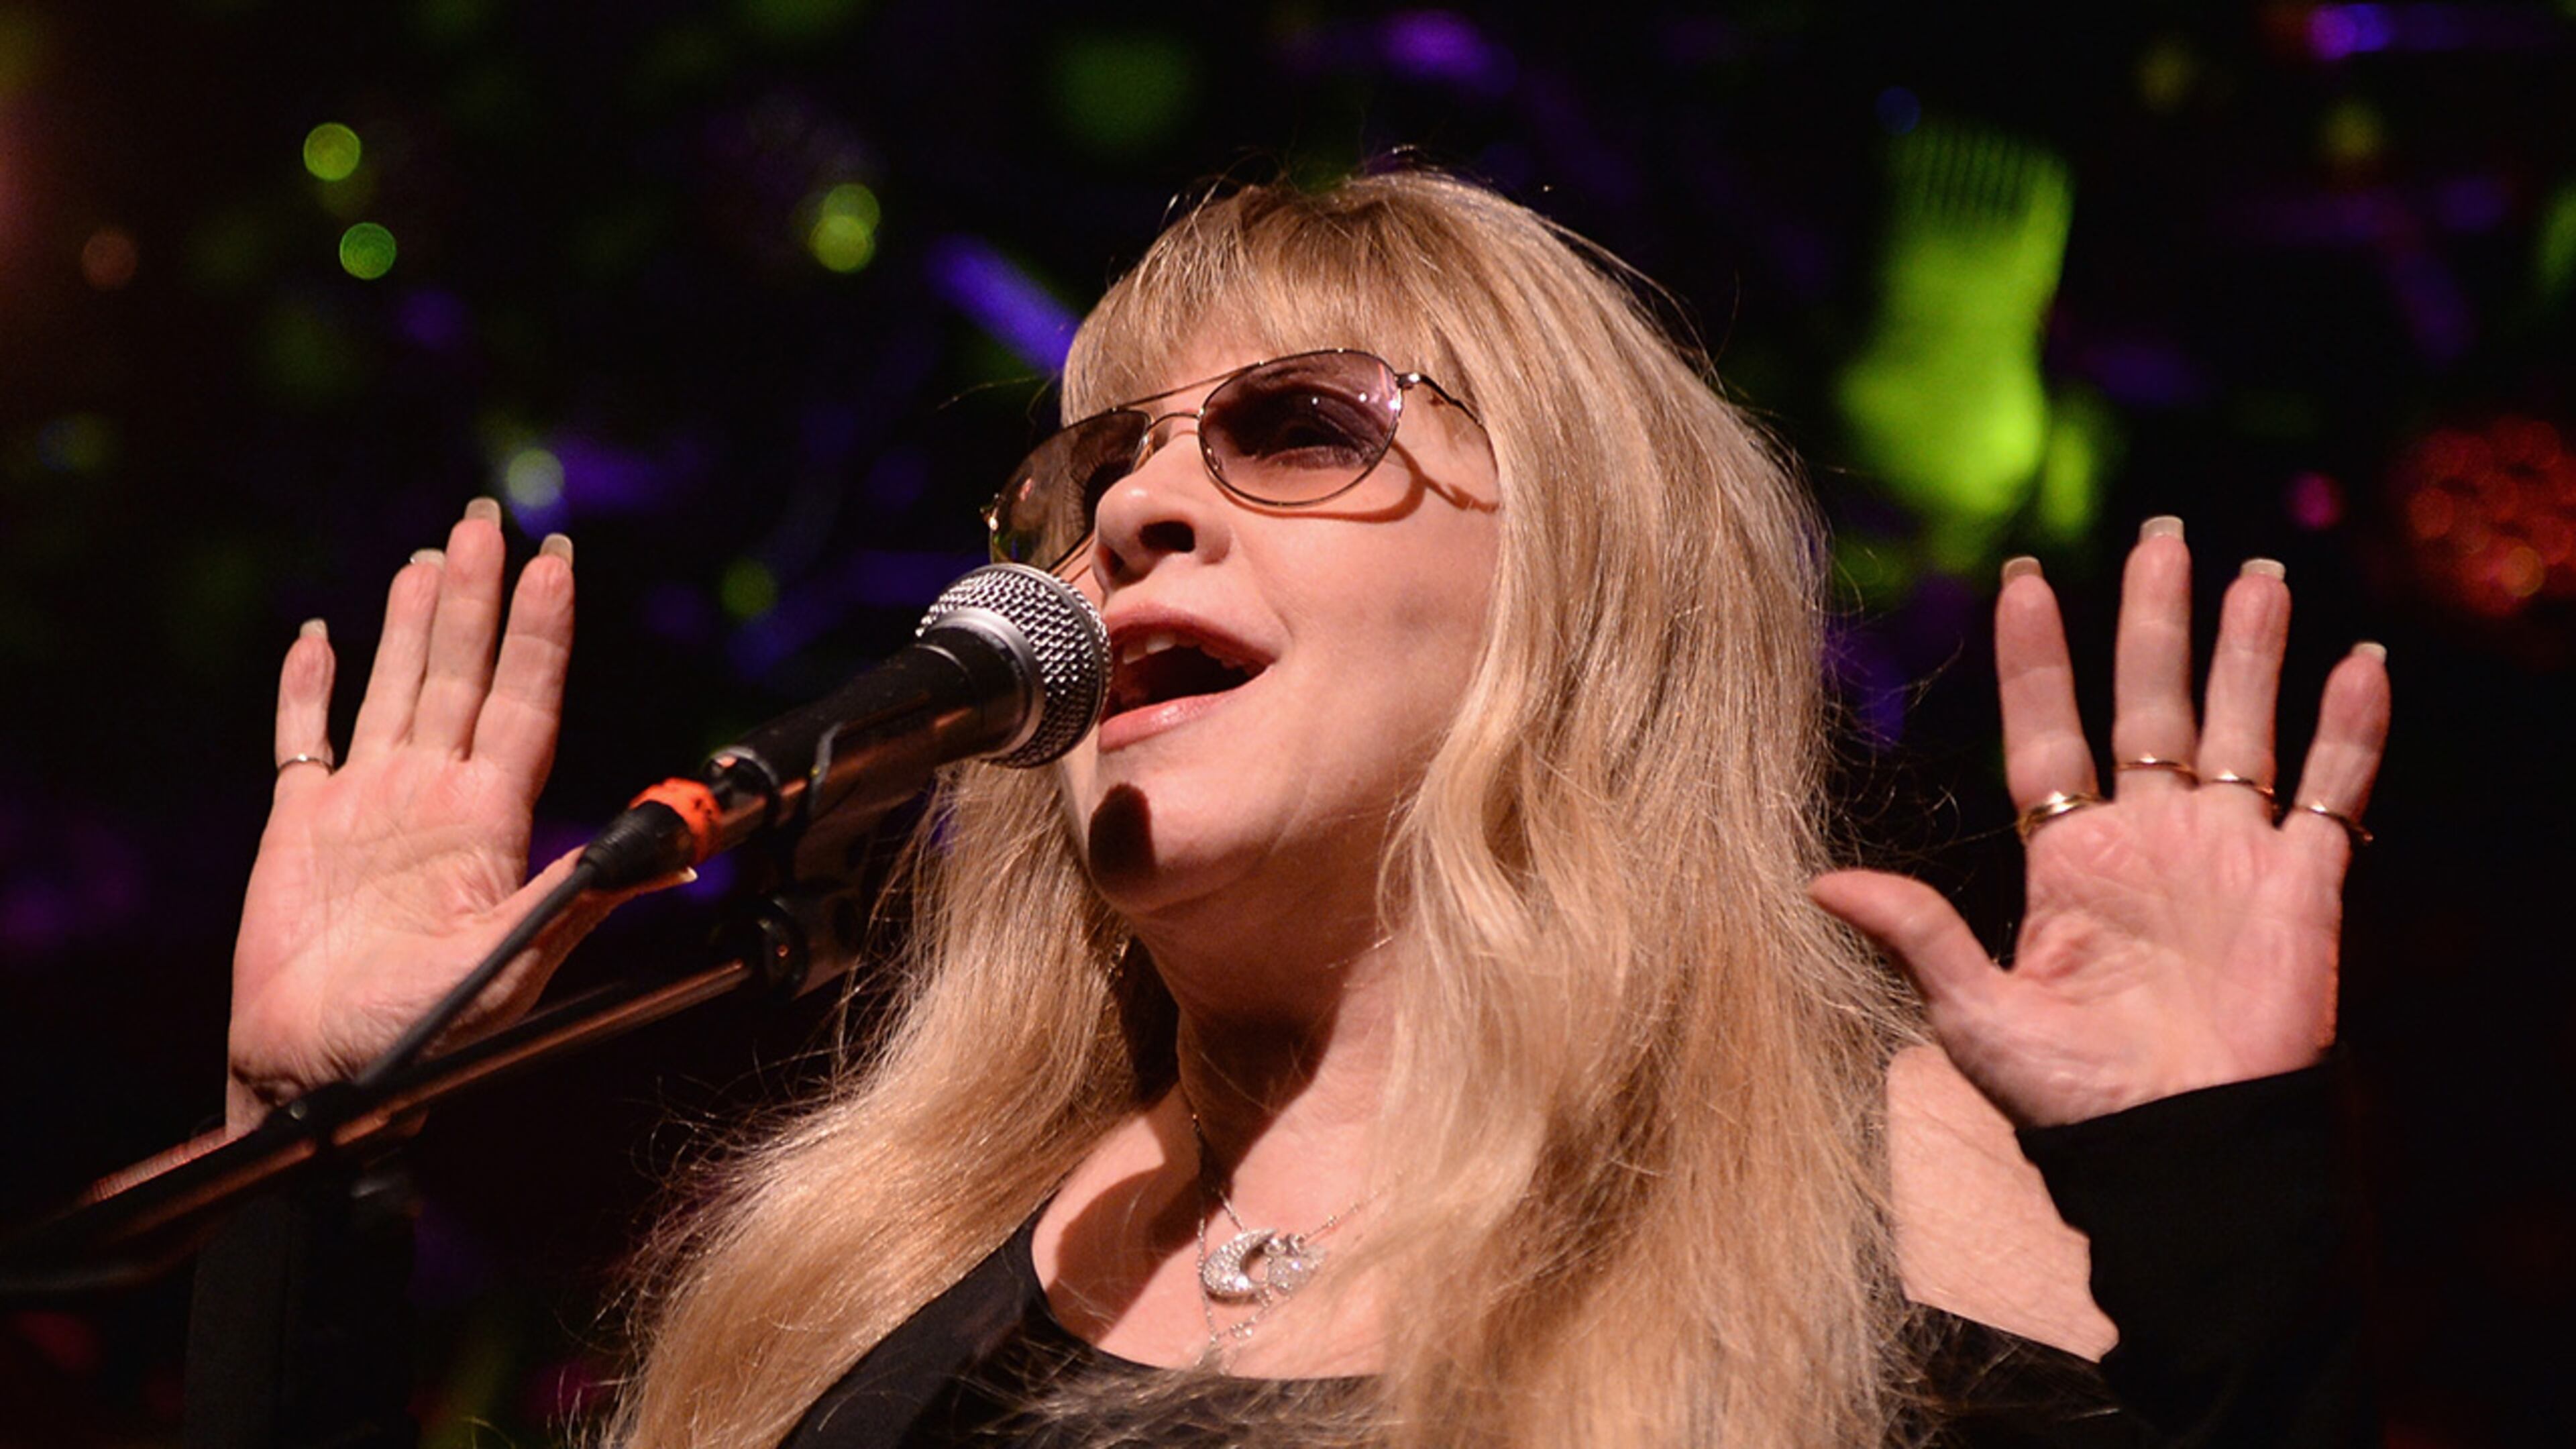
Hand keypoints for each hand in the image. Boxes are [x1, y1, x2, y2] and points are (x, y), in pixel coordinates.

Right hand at [227, 500, 649, 1132]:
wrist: (324, 1075)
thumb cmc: (423, 1035)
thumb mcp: (518, 959)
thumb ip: (584, 895)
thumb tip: (675, 852)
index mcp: (489, 817)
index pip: (524, 699)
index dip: (541, 631)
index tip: (557, 561)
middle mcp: (433, 795)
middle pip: (464, 673)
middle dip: (480, 596)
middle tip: (491, 519)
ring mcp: (366, 804)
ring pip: (397, 686)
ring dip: (415, 623)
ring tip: (434, 556)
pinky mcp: (299, 825)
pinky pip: (301, 738)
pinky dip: (307, 688)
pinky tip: (317, 638)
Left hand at [1811, 519, 2391, 1126]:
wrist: (2174, 1153)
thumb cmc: (2071, 1099)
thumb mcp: (1974, 1014)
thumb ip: (1915, 935)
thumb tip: (1818, 884)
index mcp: (2068, 858)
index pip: (2048, 731)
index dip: (2037, 657)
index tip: (2021, 577)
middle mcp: (2147, 840)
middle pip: (2152, 703)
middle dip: (2156, 620)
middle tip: (2164, 534)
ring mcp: (2226, 856)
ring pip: (2244, 725)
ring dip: (2251, 651)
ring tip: (2257, 574)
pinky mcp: (2299, 887)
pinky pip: (2331, 792)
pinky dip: (2349, 731)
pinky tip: (2357, 664)